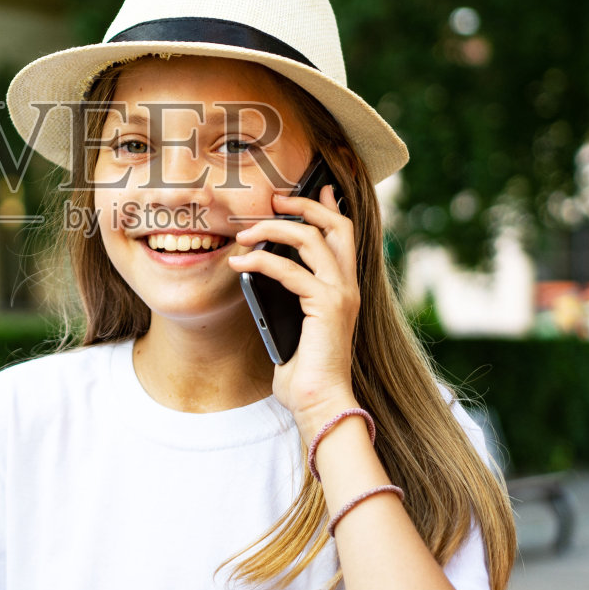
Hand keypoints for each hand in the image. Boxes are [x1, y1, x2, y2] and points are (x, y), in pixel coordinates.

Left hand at [228, 184, 361, 436]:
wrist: (319, 402)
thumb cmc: (304, 370)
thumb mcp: (294, 323)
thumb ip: (288, 296)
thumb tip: (261, 273)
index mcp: (344, 288)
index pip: (344, 234)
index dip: (330, 207)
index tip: (316, 187)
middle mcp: (348, 286)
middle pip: (335, 225)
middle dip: (304, 205)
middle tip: (275, 198)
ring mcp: (341, 294)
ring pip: (311, 239)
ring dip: (274, 228)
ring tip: (244, 232)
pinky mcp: (326, 306)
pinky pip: (290, 271)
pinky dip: (261, 261)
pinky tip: (240, 263)